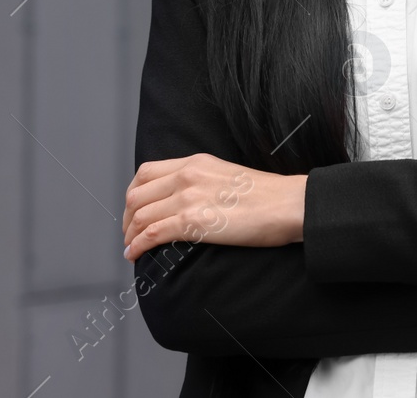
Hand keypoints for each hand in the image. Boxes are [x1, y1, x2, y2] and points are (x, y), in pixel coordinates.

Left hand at [121, 152, 306, 261]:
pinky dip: (137, 246)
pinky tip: (134, 255)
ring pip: (140, 216)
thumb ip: (205, 182)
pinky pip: (152, 234)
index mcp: (196, 162)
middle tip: (130, 233)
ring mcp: (189, 197)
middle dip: (127, 218)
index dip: (133, 195)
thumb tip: (190, 201)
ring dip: (129, 235)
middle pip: (136, 195)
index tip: (134, 211)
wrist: (290, 204)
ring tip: (131, 247)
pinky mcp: (194, 222)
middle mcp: (188, 175)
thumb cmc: (269, 196)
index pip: (146, 172)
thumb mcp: (230, 175)